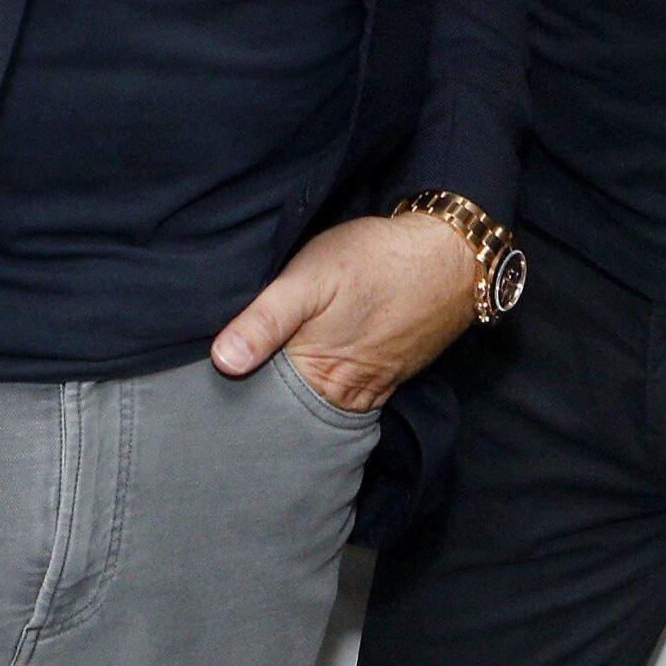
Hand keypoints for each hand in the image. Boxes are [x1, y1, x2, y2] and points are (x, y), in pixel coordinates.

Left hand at [210, 213, 481, 412]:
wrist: (451, 254)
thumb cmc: (375, 260)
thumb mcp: (309, 277)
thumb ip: (265, 320)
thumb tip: (223, 362)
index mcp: (321, 379)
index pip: (266, 406)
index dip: (239, 395)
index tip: (214, 386)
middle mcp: (349, 397)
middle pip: (296, 412)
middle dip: (269, 400)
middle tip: (240, 382)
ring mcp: (375, 388)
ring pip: (325, 404)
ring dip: (302, 395)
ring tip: (276, 375)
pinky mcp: (393, 374)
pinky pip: (354, 394)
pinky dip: (332, 385)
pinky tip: (321, 364)